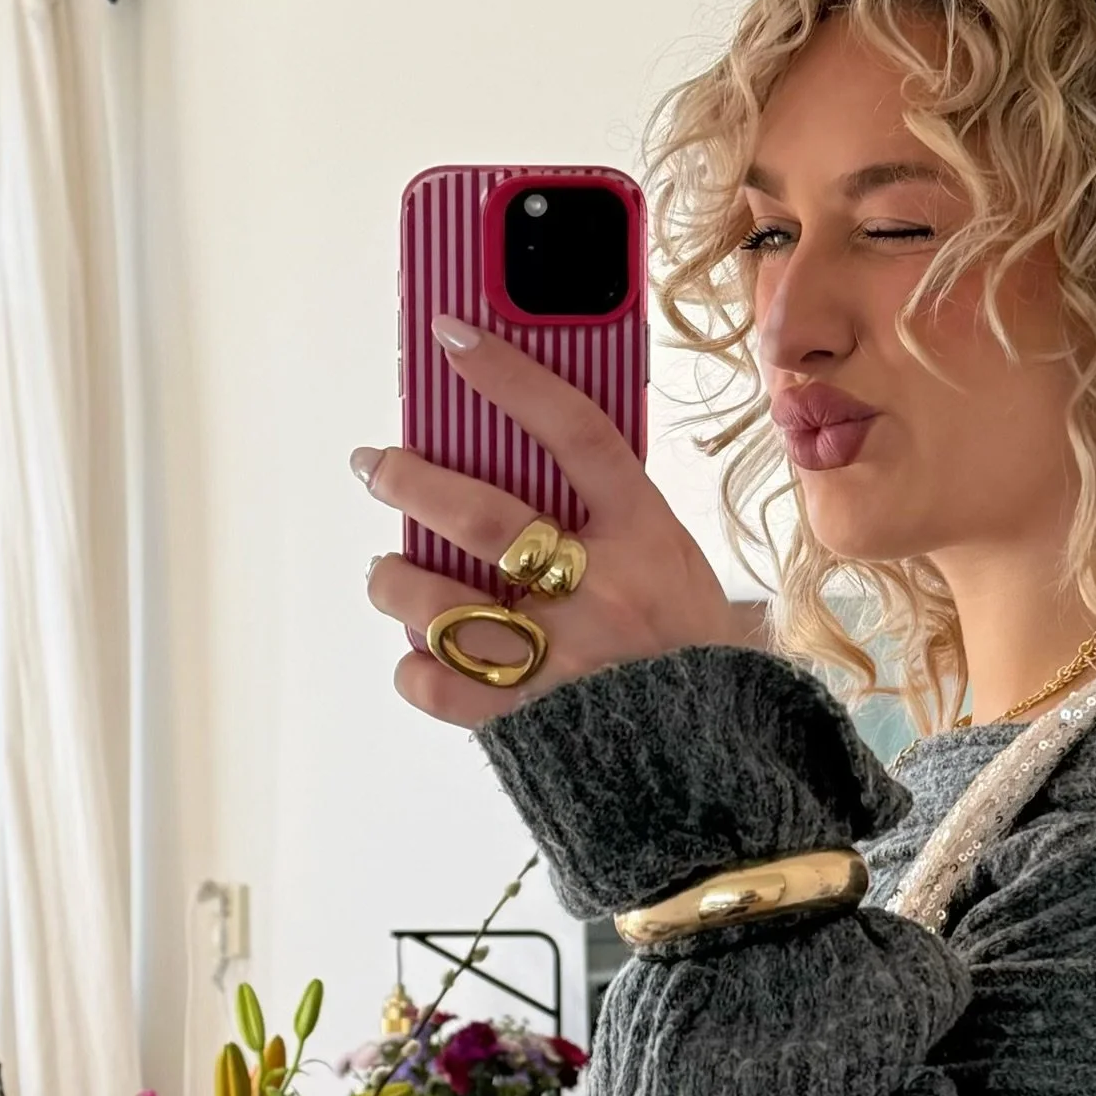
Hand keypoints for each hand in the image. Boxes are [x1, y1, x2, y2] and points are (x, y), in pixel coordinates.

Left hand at [354, 314, 745, 724]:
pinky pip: (442, 689)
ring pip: (442, 608)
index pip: (577, 432)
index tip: (455, 337)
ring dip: (395, 581)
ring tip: (387, 570)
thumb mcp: (669, 559)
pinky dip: (415, 668)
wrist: (720, 757)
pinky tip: (418, 654)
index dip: (511, 377)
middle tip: (375, 465)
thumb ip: (607, 514)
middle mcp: (604, 593)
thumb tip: (518, 454)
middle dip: (411, 482)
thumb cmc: (686, 644)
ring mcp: (565, 661)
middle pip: (483, 518)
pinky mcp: (532, 723)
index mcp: (647, 538)